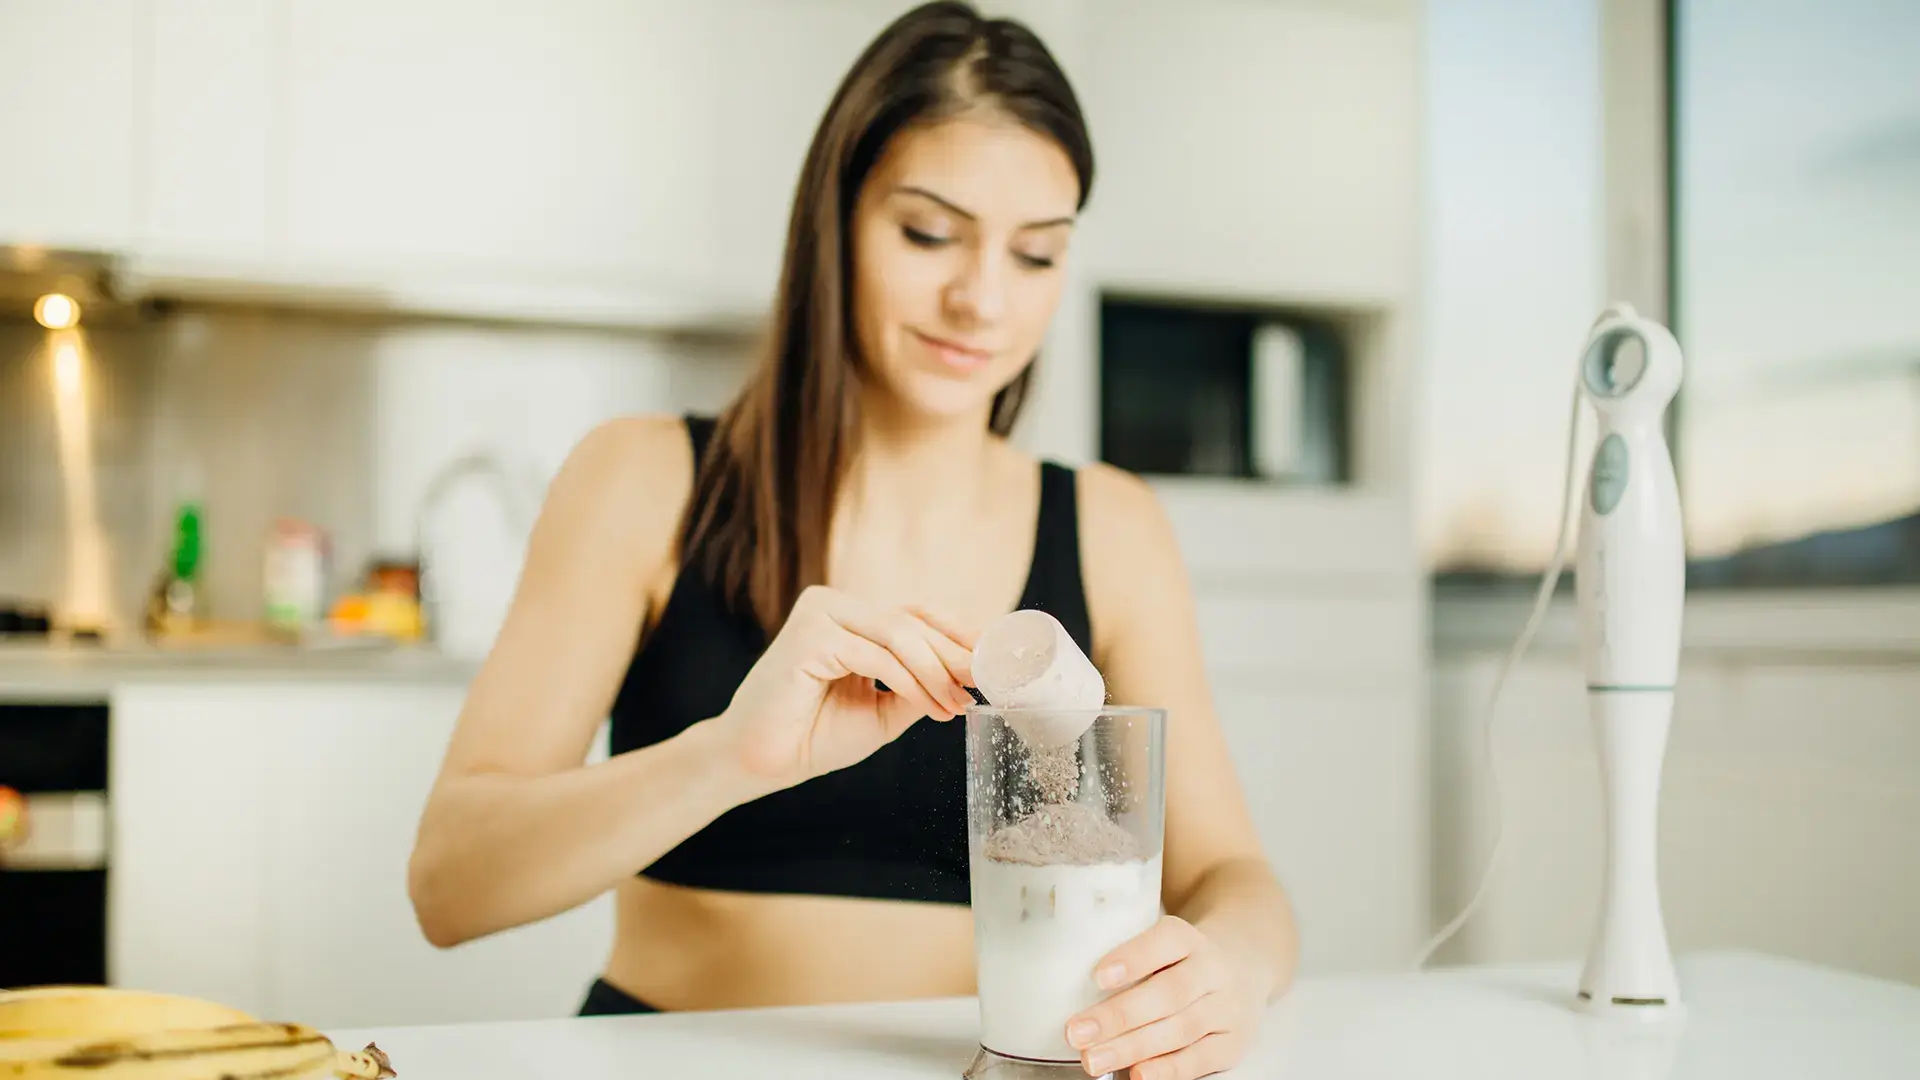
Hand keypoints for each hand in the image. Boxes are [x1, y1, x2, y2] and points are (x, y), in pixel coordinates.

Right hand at [714, 585, 977, 792]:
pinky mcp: (809, 634)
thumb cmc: (815, 736)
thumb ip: (919, 686)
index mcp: (850, 617)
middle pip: (913, 621)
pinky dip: (909, 682)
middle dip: (954, 655)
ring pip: (900, 634)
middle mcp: (834, 605)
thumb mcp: (884, 710)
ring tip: (957, 704)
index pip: (916, 614)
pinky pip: (876, 655)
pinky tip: (929, 706)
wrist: (762, 762)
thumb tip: (968, 676)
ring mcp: (820, 614)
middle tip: (985, 684)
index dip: (957, 634)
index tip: (993, 661)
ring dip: (936, 672)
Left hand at [1065, 917, 1261, 1079]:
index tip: (1097, 976)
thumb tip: (1065, 969)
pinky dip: (1166, 1069)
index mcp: (1191, 938)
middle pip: (1168, 993)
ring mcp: (1227, 1008)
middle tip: (1077, 1032)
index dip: (1133, 958)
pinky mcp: (1231, 1043)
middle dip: (1119, 1016)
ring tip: (1093, 1059)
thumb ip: (1127, 953)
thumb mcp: (1164, 940)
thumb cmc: (1183, 957)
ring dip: (1132, 1048)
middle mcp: (1214, 970)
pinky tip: (1136, 1074)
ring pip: (1180, 1029)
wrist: (1246, 964)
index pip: (1167, 940)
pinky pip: (1198, 1060)